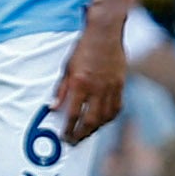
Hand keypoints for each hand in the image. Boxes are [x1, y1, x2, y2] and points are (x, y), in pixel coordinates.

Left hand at [55, 14, 127, 143]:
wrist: (105, 33)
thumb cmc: (83, 48)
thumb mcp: (66, 67)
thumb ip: (60, 90)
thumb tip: (53, 108)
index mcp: (81, 83)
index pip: (73, 113)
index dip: (68, 128)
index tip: (63, 136)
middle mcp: (97, 88)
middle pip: (90, 120)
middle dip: (81, 134)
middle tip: (73, 142)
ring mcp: (111, 88)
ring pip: (105, 117)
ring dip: (95, 130)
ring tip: (86, 134)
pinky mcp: (121, 85)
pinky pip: (116, 108)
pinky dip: (108, 118)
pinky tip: (102, 122)